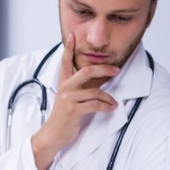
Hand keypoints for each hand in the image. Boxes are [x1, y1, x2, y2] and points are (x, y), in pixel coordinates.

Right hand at [30, 33, 118, 169]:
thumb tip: (97, 79)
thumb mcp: (68, 98)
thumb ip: (78, 88)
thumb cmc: (64, 116)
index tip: (72, 35)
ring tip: (114, 103)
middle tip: (117, 70)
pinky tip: (111, 109)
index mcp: (63, 83)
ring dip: (109, 98)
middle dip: (104, 69)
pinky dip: (106, 107)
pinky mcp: (74, 110)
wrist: (53, 134)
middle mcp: (65, 88)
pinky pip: (95, 105)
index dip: (68, 48)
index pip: (65, 61)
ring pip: (95, 92)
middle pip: (86, 71)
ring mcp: (69, 99)